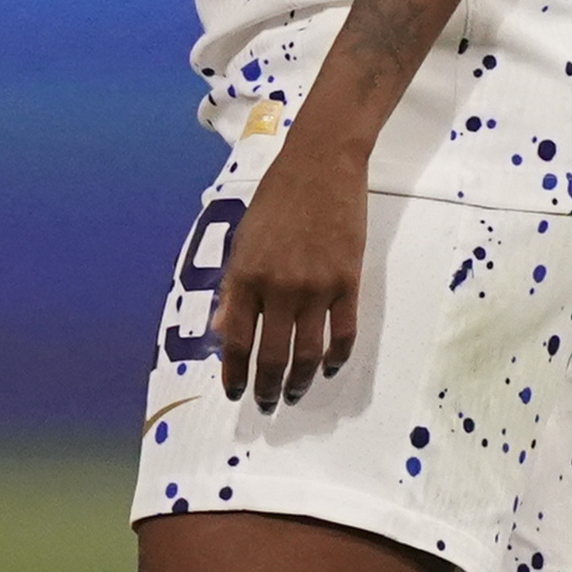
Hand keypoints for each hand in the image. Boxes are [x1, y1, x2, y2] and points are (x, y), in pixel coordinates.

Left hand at [213, 131, 365, 408]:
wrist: (320, 168)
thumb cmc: (275, 202)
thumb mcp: (242, 242)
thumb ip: (233, 289)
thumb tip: (223, 331)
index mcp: (245, 277)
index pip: (236, 340)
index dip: (234, 373)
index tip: (233, 392)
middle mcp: (279, 288)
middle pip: (272, 354)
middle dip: (266, 386)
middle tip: (265, 404)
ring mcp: (316, 288)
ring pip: (308, 352)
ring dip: (298, 380)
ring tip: (292, 394)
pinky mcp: (348, 283)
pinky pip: (344, 333)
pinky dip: (336, 358)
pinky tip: (327, 369)